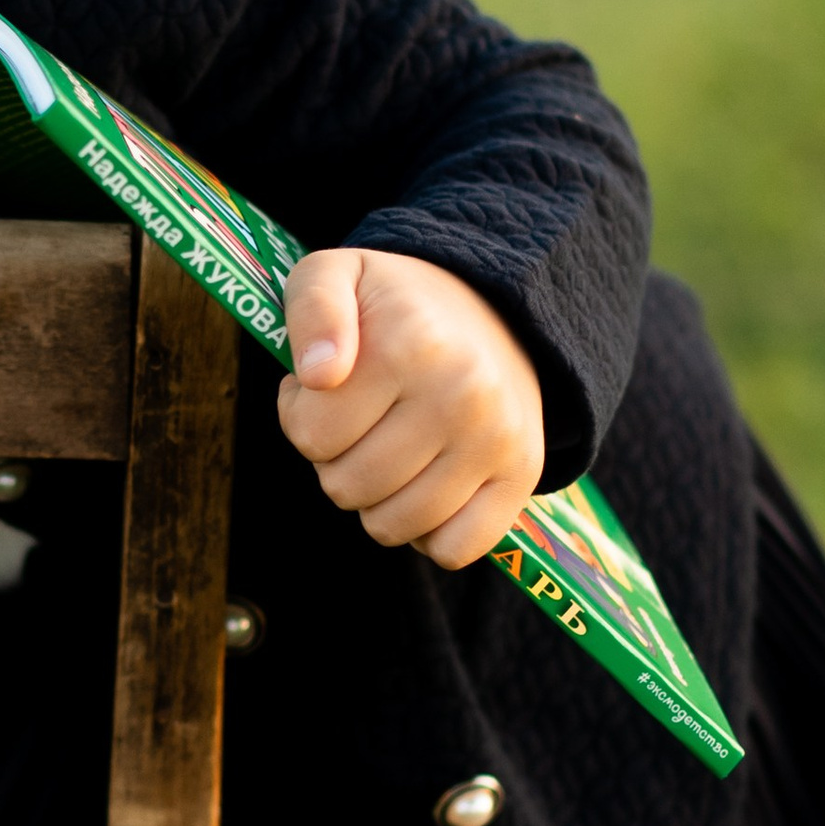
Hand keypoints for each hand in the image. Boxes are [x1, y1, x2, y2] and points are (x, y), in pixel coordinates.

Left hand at [278, 246, 543, 565]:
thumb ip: (310, 310)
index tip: (328, 387)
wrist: (492, 309)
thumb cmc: (395, 305)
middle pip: (347, 487)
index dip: (302, 415)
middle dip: (336, 460)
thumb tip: (317, 373)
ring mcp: (497, 440)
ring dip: (376, 499)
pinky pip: (453, 550)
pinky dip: (428, 533)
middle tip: (360, 420)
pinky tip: (424, 486)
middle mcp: (462, 395)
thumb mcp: (335, 275)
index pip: (310, 434)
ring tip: (390, 448)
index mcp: (410, 344)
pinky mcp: (522, 475)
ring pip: (393, 526)